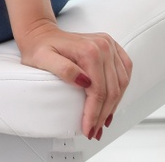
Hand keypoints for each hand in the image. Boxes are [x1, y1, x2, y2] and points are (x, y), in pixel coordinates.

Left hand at [16, 23, 130, 140]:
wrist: (41, 33)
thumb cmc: (39, 47)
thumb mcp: (43, 59)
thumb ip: (63, 69)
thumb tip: (84, 82)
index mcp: (89, 49)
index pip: (98, 90)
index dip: (94, 113)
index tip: (88, 128)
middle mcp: (103, 46)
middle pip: (111, 90)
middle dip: (103, 114)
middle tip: (94, 130)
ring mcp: (109, 46)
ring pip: (121, 84)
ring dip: (113, 106)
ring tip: (102, 122)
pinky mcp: (112, 48)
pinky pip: (124, 73)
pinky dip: (121, 91)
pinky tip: (113, 104)